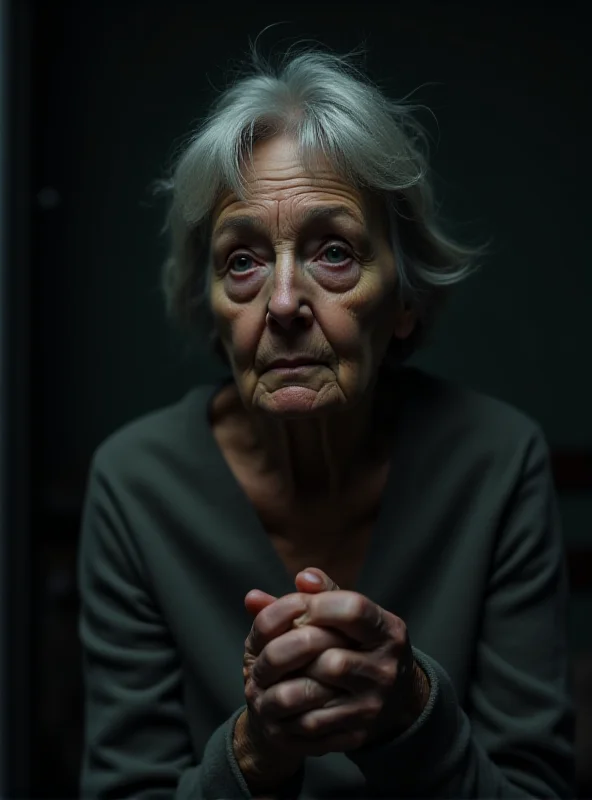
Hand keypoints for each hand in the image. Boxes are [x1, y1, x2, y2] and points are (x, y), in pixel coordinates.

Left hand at [241, 569, 429, 761]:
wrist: (396, 699)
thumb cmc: (363, 645)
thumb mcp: (355, 617)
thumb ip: (326, 594)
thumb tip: (302, 577)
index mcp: (389, 631)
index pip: (354, 609)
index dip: (318, 605)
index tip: (299, 607)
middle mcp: (387, 669)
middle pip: (333, 658)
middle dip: (298, 649)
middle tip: (277, 644)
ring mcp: (374, 703)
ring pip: (319, 690)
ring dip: (289, 679)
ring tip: (274, 671)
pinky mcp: (359, 731)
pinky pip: (313, 721)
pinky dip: (289, 708)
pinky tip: (280, 696)